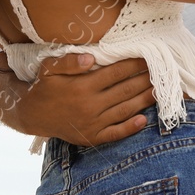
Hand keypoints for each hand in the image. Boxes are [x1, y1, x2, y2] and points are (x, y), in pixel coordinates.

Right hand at [26, 53, 153, 145]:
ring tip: (159, 90)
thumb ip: (68, 61)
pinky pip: (116, 133)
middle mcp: (89, 106)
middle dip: (144, 80)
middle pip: (125, 90)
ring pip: (125, 110)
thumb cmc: (44, 88)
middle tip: (161, 71)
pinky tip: (144, 120)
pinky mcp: (93, 137)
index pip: (115, 73)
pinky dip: (131, 127)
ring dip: (144, 100)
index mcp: (81, 87)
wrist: (33, 116)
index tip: (148, 57)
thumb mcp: (48, 68)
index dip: (133, 65)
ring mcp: (93, 123)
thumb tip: (90, 57)